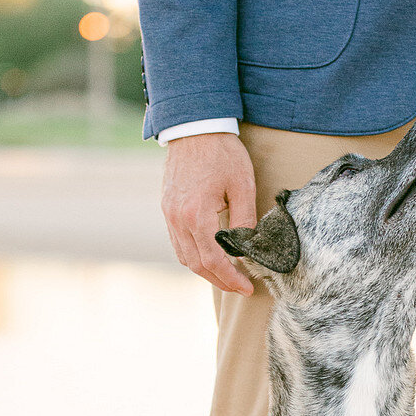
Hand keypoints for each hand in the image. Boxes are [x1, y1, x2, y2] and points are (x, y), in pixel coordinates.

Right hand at [161, 133, 256, 293]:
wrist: (195, 128)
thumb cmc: (222, 154)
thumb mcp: (243, 186)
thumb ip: (245, 220)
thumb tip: (248, 249)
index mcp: (196, 215)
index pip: (213, 260)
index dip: (231, 278)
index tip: (247, 288)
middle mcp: (177, 218)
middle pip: (196, 264)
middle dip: (220, 280)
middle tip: (241, 287)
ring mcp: (168, 214)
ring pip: (184, 256)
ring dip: (205, 271)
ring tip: (228, 276)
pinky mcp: (167, 209)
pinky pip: (178, 242)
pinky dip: (194, 256)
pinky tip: (210, 257)